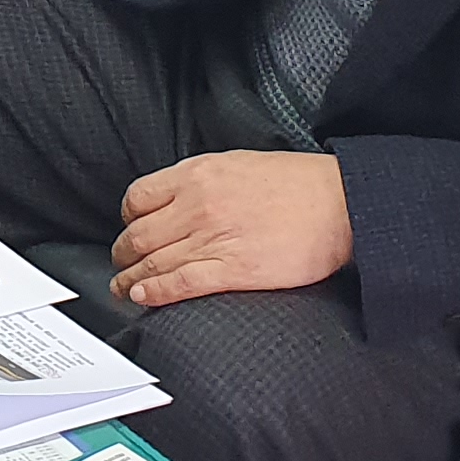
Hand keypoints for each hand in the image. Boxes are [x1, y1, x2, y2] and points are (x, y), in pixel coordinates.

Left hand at [112, 152, 352, 309]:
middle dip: (122, 254)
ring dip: (129, 280)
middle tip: (120, 264)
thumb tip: (178, 197)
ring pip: (152, 263)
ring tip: (123, 289)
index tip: (130, 229)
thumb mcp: (237, 162)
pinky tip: (143, 298)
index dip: (128, 219)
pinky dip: (154, 293)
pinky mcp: (232, 270)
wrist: (339, 203)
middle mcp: (196, 206)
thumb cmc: (297, 183)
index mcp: (196, 175)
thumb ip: (202, 179)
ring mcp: (212, 239)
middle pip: (138, 235)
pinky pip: (179, 284)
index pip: (138, 198)